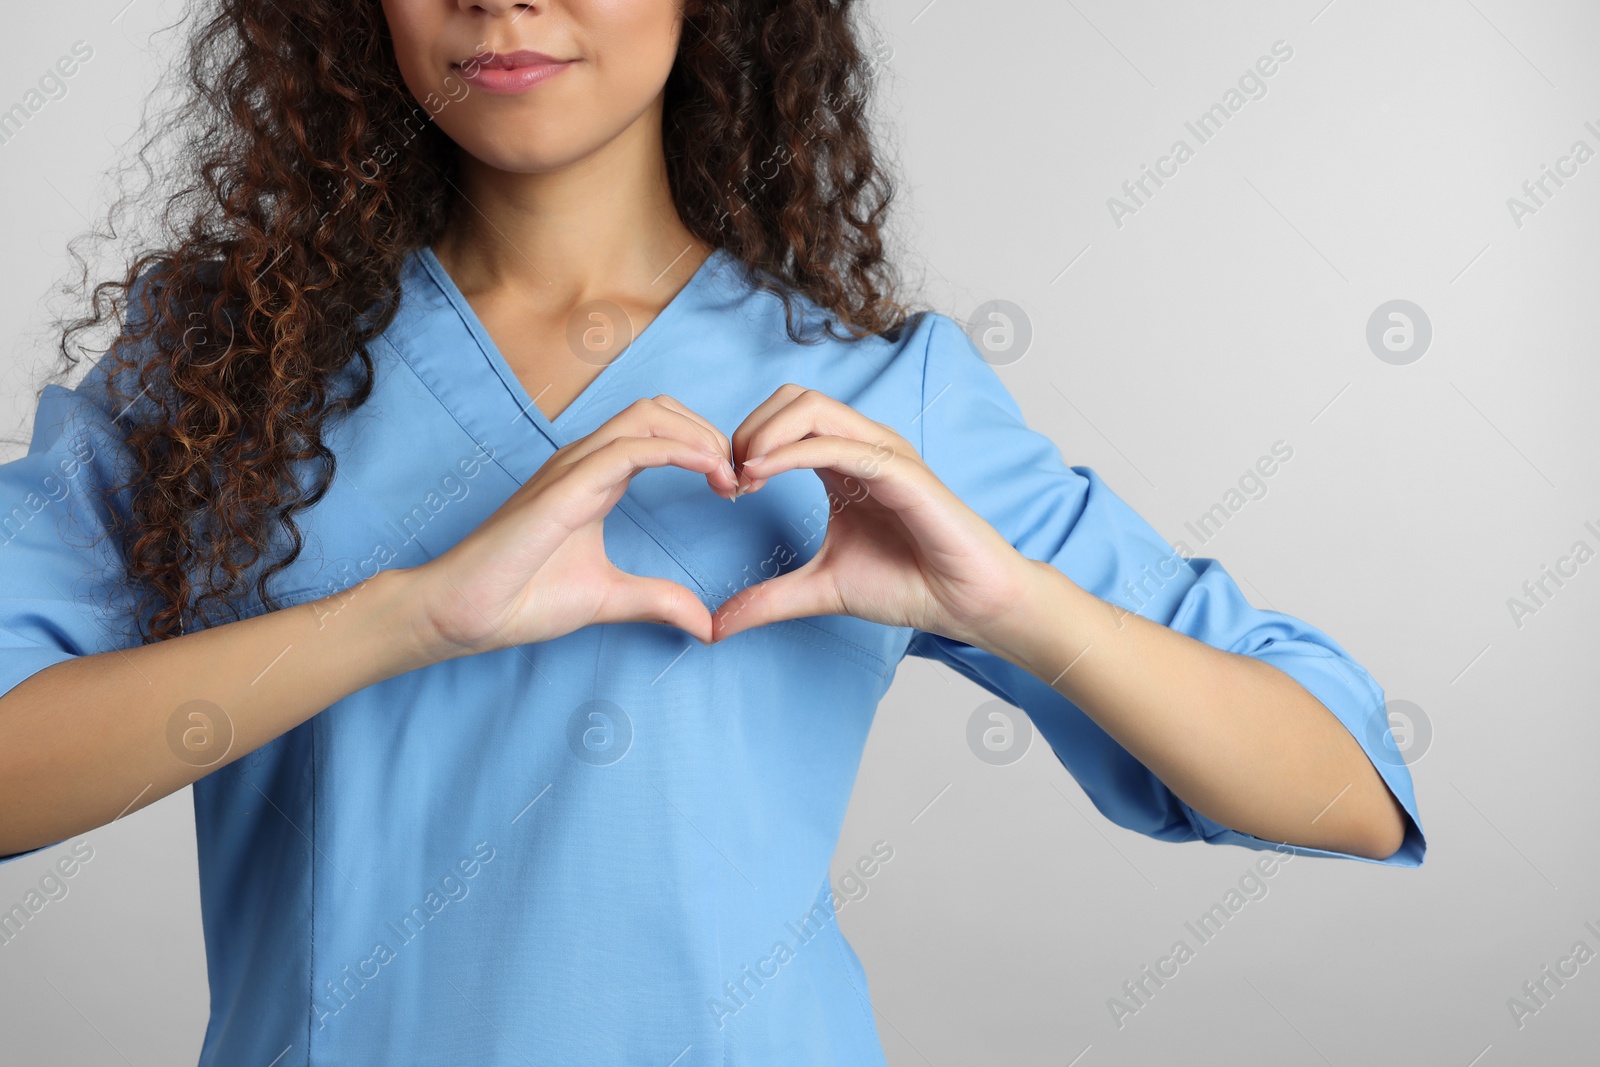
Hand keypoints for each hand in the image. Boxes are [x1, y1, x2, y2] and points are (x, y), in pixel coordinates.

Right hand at [412, 396, 739, 655]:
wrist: (462, 613)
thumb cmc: (519, 599)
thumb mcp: (609, 599)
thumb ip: (657, 602)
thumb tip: (706, 625)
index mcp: (593, 479)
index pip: (657, 431)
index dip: (703, 448)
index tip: (734, 488)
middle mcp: (583, 462)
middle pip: (658, 409)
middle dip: (708, 433)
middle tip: (739, 478)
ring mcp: (571, 469)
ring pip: (647, 415)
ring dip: (699, 436)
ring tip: (729, 476)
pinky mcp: (564, 487)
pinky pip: (629, 448)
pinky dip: (677, 451)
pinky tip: (707, 474)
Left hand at [709, 385, 1036, 649]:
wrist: (966, 603)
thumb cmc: (908, 584)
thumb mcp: (821, 590)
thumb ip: (768, 599)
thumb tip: (715, 626)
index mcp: (842, 461)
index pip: (784, 417)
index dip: (744, 443)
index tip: (725, 489)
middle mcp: (862, 446)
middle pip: (792, 398)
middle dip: (748, 429)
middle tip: (728, 478)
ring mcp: (882, 453)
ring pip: (811, 407)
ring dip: (765, 434)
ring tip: (742, 475)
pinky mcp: (901, 471)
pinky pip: (840, 445)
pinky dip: (793, 453)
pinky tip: (762, 476)